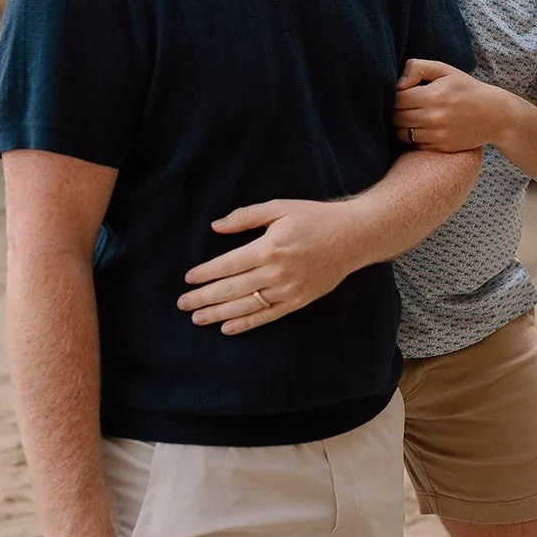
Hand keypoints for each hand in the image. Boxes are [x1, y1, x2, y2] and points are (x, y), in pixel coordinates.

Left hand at [177, 199, 368, 333]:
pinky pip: (268, 316)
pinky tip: (227, 328)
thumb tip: (216, 226)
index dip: (206, 274)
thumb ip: (246, 217)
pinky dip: (246, 324)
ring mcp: (288, 290)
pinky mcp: (298, 301)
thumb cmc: (314, 218)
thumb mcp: (279, 208)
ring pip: (246, 306)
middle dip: (204, 297)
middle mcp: (277, 272)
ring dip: (219, 314)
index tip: (188, 279)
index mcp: (269, 247)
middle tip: (183, 304)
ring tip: (197, 319)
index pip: (228, 265)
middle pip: (232, 289)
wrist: (353, 237)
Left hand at [394, 59, 500, 151]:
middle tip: (408, 104)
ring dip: (402, 125)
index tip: (404, 93)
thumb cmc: (466, 89)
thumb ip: (417, 68)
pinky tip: (424, 128)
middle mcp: (434, 118)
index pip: (396, 99)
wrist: (495, 115)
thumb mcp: (445, 70)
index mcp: (433, 96)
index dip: (396, 95)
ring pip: (401, 133)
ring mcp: (438, 135)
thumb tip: (397, 84)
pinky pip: (414, 145)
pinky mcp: (441, 148)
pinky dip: (414, 137)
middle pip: (396, 117)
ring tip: (414, 116)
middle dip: (397, 110)